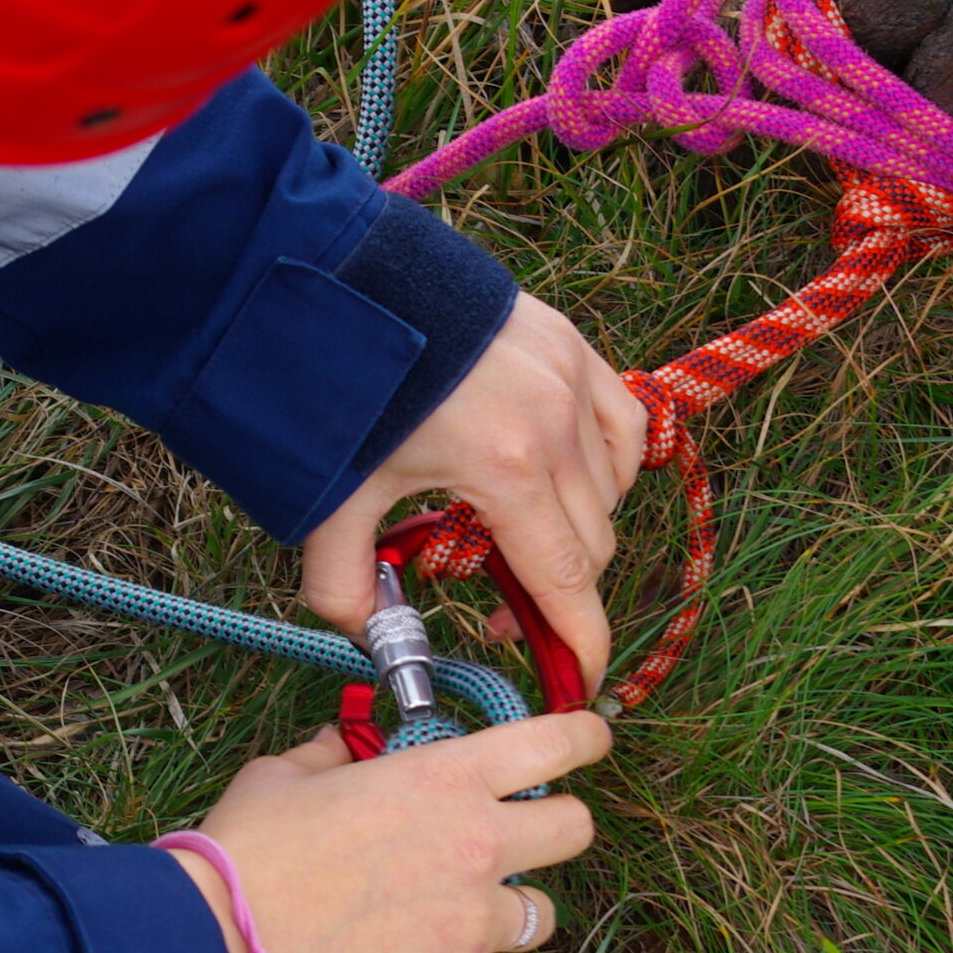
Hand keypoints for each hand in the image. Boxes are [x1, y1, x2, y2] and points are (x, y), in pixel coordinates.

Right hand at [166, 712, 610, 952]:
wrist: (213, 944)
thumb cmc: (244, 851)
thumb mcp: (284, 775)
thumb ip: (331, 756)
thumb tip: (340, 745)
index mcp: (444, 777)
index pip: (555, 743)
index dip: (584, 740)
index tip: (590, 742)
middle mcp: (477, 843)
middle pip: (576, 830)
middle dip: (552, 833)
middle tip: (510, 846)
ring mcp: (473, 920)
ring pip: (543, 917)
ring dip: (509, 915)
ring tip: (455, 921)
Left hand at [302, 293, 648, 691]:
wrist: (337, 273)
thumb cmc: (335, 384)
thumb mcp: (331, 494)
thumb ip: (344, 582)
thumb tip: (368, 638)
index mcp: (506, 467)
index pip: (568, 581)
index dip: (583, 641)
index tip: (582, 678)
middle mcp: (556, 423)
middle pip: (591, 543)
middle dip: (557, 590)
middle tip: (498, 602)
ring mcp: (572, 376)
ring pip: (611, 488)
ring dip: (577, 526)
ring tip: (514, 530)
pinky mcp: (570, 343)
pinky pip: (620, 426)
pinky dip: (601, 463)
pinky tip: (559, 472)